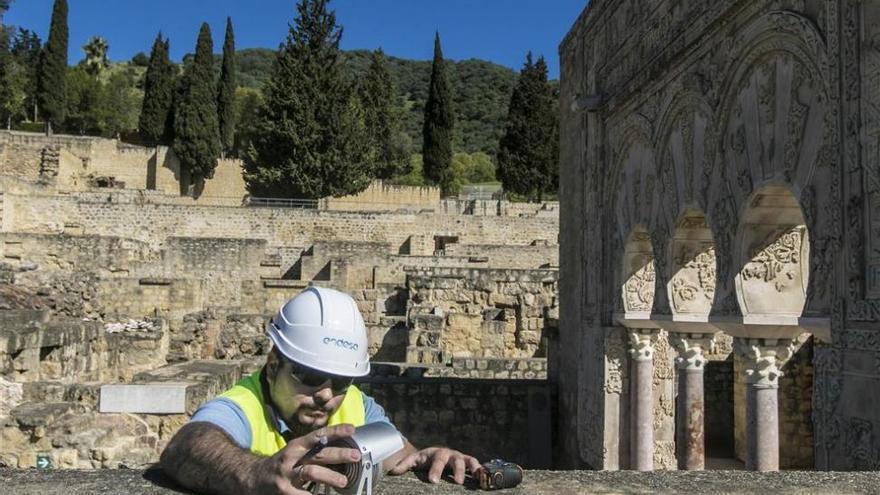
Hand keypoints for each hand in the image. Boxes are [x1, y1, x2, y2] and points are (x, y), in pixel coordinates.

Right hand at [246, 424, 361, 494]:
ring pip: (311, 473)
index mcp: (297, 446)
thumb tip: (342, 450)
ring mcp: (288, 476)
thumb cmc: (282, 464)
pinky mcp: (285, 492)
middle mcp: (292, 458)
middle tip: (356, 455)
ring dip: (330, 476)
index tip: (351, 429)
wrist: (254, 479)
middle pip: (318, 454)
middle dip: (339, 454)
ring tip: (343, 481)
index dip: (335, 431)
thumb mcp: (296, 453)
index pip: (318, 435)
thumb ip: (315, 451)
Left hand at [388, 446, 480, 484]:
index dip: (435, 470)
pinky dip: (482, 472)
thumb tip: (392, 472)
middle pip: (455, 460)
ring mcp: (460, 458)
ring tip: (477, 479)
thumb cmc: (424, 459)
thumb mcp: (414, 460)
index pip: (436, 461)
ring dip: (473, 469)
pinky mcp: (468, 463)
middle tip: (457, 482)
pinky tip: (485, 481)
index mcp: (436, 453)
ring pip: (469, 461)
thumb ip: (404, 465)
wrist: (435, 453)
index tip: (433, 481)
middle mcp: (450, 454)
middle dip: (457, 471)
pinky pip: (477, 466)